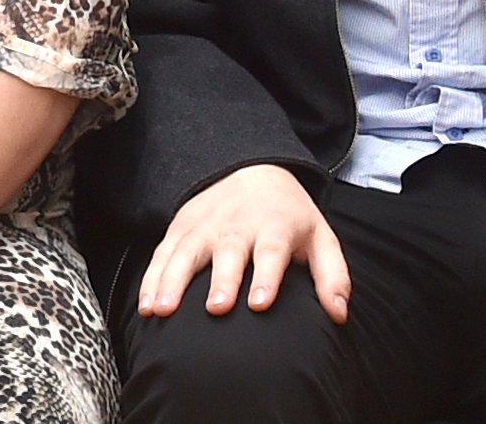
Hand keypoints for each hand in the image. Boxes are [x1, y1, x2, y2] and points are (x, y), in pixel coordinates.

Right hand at [136, 163, 350, 320]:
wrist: (250, 170)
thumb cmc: (289, 217)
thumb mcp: (320, 238)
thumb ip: (333, 277)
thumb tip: (339, 315)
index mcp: (273, 227)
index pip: (270, 252)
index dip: (266, 277)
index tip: (259, 304)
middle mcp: (236, 225)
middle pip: (227, 253)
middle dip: (220, 280)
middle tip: (216, 308)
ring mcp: (204, 226)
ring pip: (185, 253)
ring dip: (172, 281)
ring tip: (162, 310)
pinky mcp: (181, 228)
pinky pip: (163, 254)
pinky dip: (152, 278)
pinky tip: (146, 304)